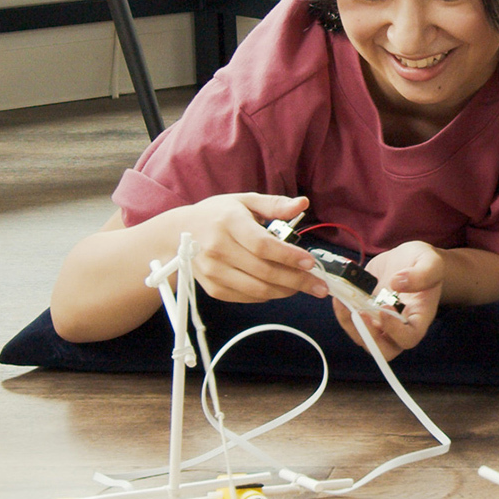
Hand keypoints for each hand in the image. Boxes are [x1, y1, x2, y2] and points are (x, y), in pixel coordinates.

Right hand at [185, 193, 331, 303]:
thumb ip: (275, 205)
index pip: (262, 245)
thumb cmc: (218, 214)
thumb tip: (303, 204)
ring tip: (304, 286)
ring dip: (286, 291)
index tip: (311, 262)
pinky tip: (280, 288)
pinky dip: (268, 296)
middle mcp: (217, 249)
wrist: (179, 233)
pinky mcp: (212, 288)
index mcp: (228, 223)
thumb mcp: (246, 201)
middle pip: (264, 271)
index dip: (288, 256)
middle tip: (320, 286)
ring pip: (257, 289)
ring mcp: (213, 271)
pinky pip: (247, 297)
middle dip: (297, 281)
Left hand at [333, 240, 444, 360]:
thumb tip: (396, 283)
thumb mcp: (431, 261)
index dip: (395, 330)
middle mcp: (399, 326)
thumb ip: (422, 273)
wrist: (408, 258)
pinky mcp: (366, 313)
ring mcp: (381, 322)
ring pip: (363, 338)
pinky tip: (340, 296)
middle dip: (368, 336)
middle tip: (359, 312)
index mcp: (419, 316)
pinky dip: (343, 312)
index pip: (409, 338)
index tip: (385, 308)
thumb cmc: (424, 262)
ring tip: (343, 301)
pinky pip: (352, 322)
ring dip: (350, 324)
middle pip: (384, 350)